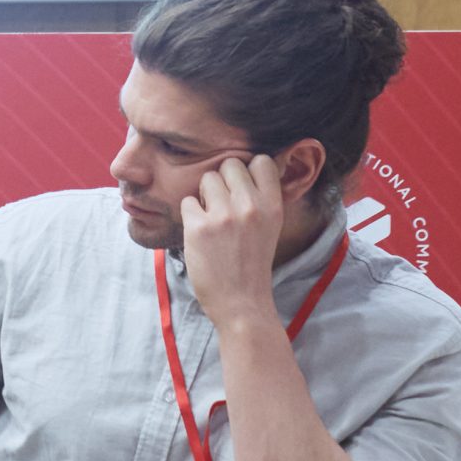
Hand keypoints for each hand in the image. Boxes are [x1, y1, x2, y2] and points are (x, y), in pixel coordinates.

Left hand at [179, 154, 283, 326]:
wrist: (241, 300)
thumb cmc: (252, 263)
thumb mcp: (270, 226)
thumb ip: (261, 198)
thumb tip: (248, 166)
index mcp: (273, 204)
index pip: (261, 160)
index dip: (248, 169)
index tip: (242, 186)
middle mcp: (250, 205)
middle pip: (230, 164)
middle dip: (223, 180)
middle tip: (223, 204)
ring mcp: (224, 215)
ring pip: (207, 178)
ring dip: (205, 195)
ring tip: (211, 218)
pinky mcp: (198, 227)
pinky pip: (187, 201)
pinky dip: (190, 214)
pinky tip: (199, 232)